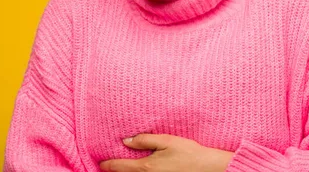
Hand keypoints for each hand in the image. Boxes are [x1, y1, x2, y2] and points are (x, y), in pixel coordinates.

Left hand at [99, 133, 233, 171]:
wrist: (207, 168)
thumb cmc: (188, 153)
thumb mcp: (166, 141)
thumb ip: (145, 140)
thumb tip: (126, 141)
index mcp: (146, 167)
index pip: (121, 167)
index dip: (108, 165)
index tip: (101, 163)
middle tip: (107, 167)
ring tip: (121, 169)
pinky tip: (138, 171)